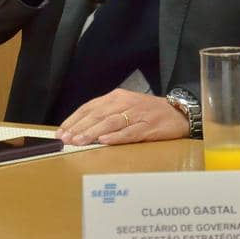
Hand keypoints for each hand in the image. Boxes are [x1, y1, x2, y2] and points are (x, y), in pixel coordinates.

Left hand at [55, 88, 188, 145]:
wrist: (178, 112)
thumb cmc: (147, 112)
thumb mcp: (125, 107)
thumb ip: (105, 115)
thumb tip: (80, 129)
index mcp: (116, 97)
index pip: (90, 107)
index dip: (74, 119)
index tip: (61, 132)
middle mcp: (125, 103)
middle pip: (98, 115)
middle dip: (79, 127)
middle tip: (66, 139)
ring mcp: (137, 115)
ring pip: (111, 123)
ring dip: (93, 132)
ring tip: (80, 141)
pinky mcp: (149, 127)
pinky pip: (130, 132)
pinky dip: (117, 137)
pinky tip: (105, 141)